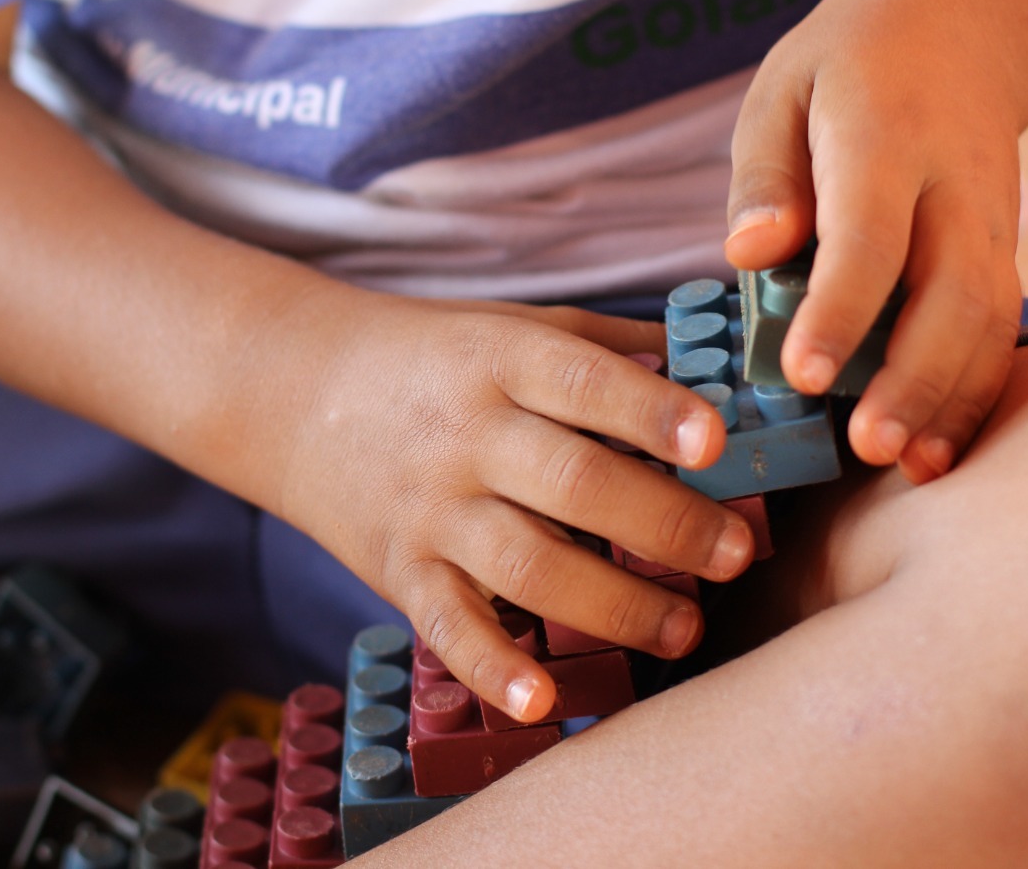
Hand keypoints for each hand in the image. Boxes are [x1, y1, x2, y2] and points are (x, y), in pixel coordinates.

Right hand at [265, 291, 756, 722]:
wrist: (292, 389)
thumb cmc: (431, 358)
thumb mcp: (510, 324)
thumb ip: (605, 348)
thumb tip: (713, 370)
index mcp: (501, 360)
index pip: (584, 383)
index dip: (651, 414)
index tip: (716, 442)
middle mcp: (467, 434)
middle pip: (574, 485)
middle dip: (665, 525)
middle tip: (736, 556)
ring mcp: (430, 507)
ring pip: (528, 566)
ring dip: (615, 605)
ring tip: (683, 628)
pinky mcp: (399, 568)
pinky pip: (446, 626)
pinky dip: (491, 669)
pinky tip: (543, 703)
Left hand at [724, 0, 1023, 484]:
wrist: (960, 27)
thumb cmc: (844, 69)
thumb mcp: (780, 91)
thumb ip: (765, 176)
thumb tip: (749, 254)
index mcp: (886, 137)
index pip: (868, 236)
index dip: (840, 310)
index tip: (802, 374)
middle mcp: (954, 187)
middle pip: (951, 293)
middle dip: (912, 377)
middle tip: (867, 447)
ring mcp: (991, 223)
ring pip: (988, 321)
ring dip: (952, 400)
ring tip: (909, 469)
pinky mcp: (1002, 254)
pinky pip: (999, 330)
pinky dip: (974, 392)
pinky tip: (938, 450)